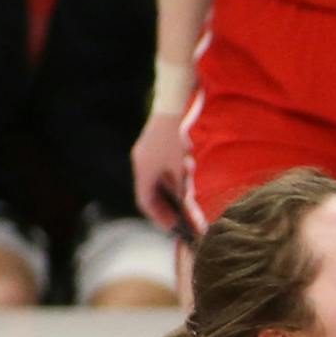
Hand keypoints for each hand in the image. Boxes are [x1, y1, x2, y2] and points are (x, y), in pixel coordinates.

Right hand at [132, 110, 190, 234]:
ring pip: (164, 180)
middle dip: (173, 207)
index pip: (146, 202)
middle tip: (189, 221)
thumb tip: (185, 207)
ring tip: (191, 194)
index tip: (172, 228)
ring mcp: (149, 156)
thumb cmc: (174, 139)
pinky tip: (188, 166)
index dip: (158, 217)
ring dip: (179, 188)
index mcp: (143, 172)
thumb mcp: (179, 168)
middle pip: (156, 193)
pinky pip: (167, 167)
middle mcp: (143, 165)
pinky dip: (179, 173)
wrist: (172, 108)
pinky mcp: (159, 148)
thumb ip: (181, 189)